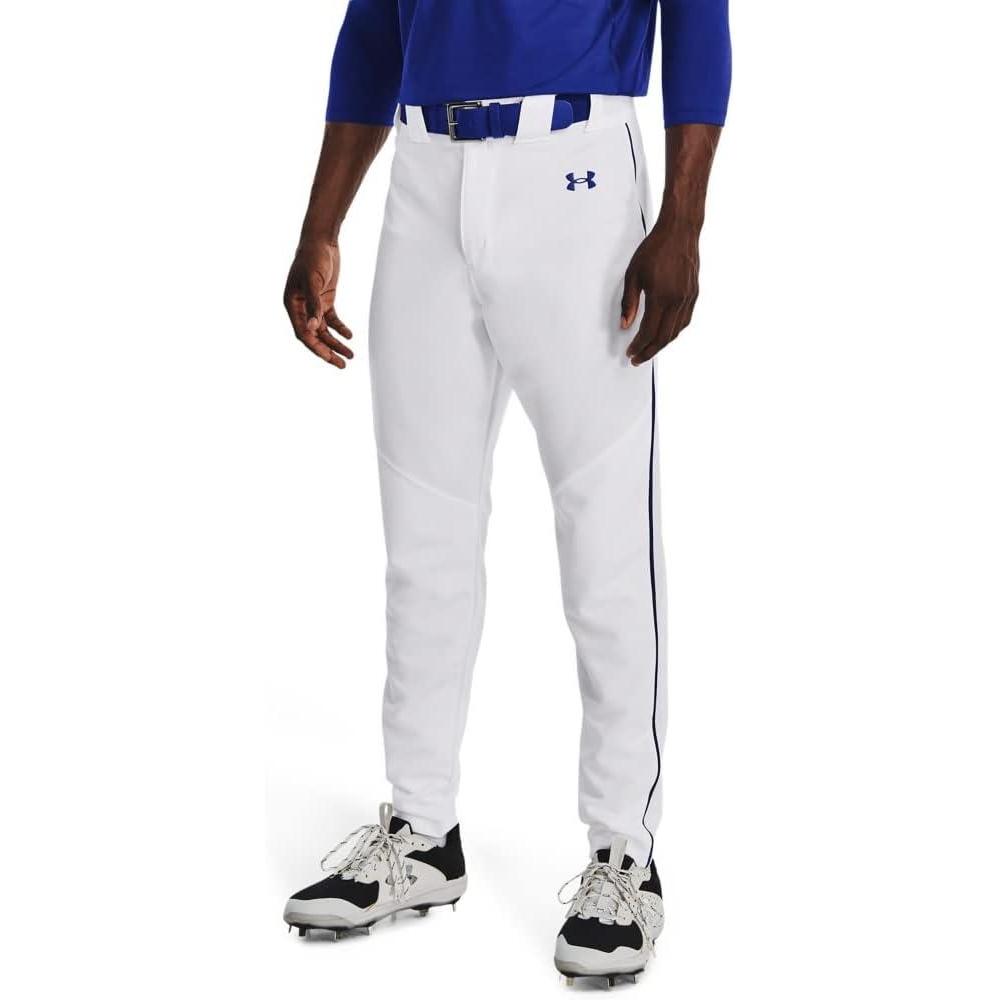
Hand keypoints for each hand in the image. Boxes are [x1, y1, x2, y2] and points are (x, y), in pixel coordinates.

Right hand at [283, 240, 353, 367]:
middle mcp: (301, 307)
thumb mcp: (313, 281)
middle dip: (328, 351)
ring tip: (350, 355)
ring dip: (336, 343)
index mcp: (292, 304)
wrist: (320, 240)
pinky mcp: (324, 299)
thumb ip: (314, 304)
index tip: (329, 358)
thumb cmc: (313, 257)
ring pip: (324, 330)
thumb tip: (314, 328)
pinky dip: (340, 329)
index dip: (316, 347)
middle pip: (314, 336)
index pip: (303, 333)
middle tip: (342, 365)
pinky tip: (349, 336)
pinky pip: (332, 320)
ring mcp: (313, 304)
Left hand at [620, 221, 699, 364]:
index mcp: (661, 297)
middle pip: (664, 337)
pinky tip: (665, 334)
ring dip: (662, 344)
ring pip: (676, 331)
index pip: (649, 332)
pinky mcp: (694, 294)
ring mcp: (688, 298)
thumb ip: (629, 303)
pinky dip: (673, 332)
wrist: (680, 231)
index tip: (630, 353)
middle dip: (649, 351)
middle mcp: (677, 301)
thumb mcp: (633, 275)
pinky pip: (684, 321)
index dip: (638, 346)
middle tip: (637, 359)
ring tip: (649, 349)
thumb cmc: (655, 249)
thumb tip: (625, 324)